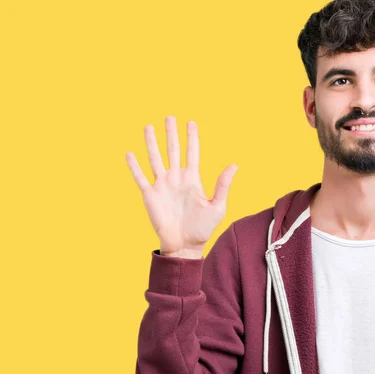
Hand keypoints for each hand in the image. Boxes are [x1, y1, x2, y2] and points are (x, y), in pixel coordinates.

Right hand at [125, 115, 237, 255]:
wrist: (185, 245)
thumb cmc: (203, 228)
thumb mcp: (217, 206)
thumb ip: (223, 185)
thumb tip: (234, 165)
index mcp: (193, 180)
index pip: (192, 153)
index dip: (191, 138)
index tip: (191, 122)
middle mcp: (176, 179)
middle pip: (173, 150)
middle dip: (171, 134)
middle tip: (170, 116)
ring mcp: (162, 186)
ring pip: (155, 159)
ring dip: (152, 143)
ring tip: (149, 127)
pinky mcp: (150, 196)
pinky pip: (140, 178)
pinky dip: (134, 166)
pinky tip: (130, 154)